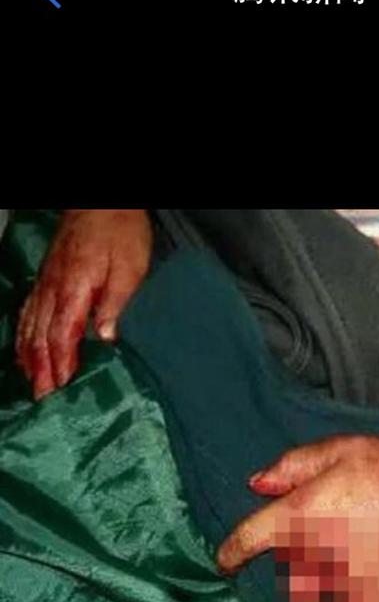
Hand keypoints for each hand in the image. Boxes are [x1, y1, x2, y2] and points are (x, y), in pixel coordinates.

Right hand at [16, 209, 151, 398]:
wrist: (101, 202)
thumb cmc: (120, 233)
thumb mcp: (130, 268)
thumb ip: (116, 303)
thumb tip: (106, 338)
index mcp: (74, 290)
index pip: (62, 335)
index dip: (60, 364)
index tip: (60, 388)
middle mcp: (53, 290)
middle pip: (41, 337)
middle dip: (41, 370)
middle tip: (42, 399)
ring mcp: (45, 284)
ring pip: (30, 326)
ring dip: (30, 358)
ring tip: (33, 384)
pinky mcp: (45, 279)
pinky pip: (28, 313)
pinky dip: (24, 336)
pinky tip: (26, 352)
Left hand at [217, 434, 378, 601]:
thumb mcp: (337, 451)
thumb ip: (292, 468)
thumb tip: (257, 484)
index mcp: (296, 517)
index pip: (246, 541)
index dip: (231, 553)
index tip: (226, 560)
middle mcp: (311, 554)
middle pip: (285, 566)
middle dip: (293, 557)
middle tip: (317, 541)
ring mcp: (340, 581)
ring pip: (311, 590)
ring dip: (317, 580)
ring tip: (339, 563)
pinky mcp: (372, 598)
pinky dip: (346, 597)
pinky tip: (356, 585)